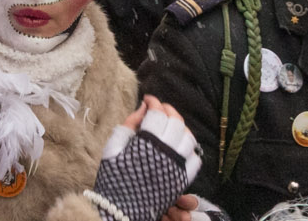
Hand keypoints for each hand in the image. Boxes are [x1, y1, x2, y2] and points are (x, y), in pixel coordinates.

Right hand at [90, 97, 200, 220]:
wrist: (121, 208)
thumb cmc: (114, 176)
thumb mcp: (114, 146)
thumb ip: (130, 123)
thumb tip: (144, 107)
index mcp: (147, 142)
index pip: (157, 112)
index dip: (154, 102)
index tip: (148, 99)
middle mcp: (165, 151)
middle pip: (176, 122)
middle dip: (168, 110)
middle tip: (160, 108)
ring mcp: (176, 165)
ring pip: (188, 138)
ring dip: (181, 126)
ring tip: (171, 123)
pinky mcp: (182, 179)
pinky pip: (194, 158)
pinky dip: (189, 148)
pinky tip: (179, 144)